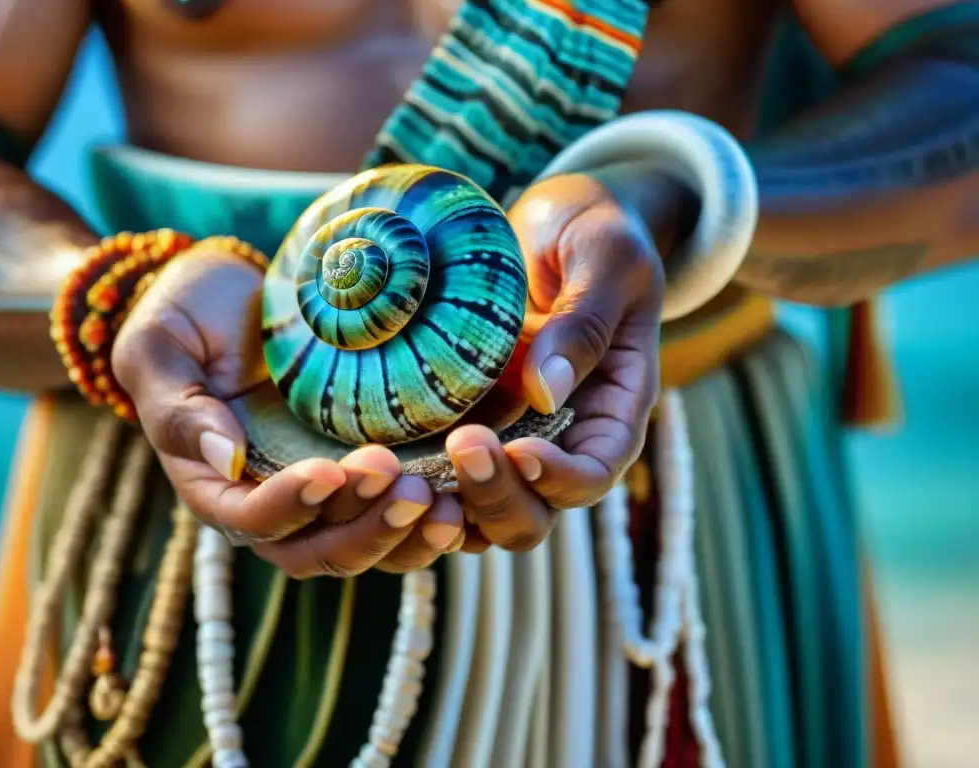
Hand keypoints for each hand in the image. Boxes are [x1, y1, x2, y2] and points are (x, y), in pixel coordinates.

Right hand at [113, 247, 464, 576]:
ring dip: (406, 534)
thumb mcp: (159, 348)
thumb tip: (228, 458)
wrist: (234, 293)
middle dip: (365, 527)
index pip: (251, 520)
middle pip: (320, 550)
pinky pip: (399, 512)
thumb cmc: (186, 315)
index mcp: (216, 484)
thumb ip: (179, 407)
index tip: (327, 472)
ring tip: (445, 502)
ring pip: (368, 545)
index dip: (288, 506)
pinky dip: (429, 514)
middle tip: (408, 487)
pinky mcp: (366, 472)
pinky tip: (465, 493)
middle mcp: (274, 502)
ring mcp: (326, 492)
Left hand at [445, 173, 664, 552]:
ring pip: (480, 506)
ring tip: (410, 468)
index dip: (561, 478)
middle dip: (498, 496)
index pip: (595, 471)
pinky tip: (379, 451)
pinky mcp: (466, 414)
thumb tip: (544, 391)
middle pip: (536, 510)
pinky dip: (412, 473)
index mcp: (613, 407)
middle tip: (462, 445)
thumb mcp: (607, 258)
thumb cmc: (597, 230)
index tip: (521, 450)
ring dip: (448, 501)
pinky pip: (438, 466)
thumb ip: (584, 322)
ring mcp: (510, 430)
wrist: (559, 219)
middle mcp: (561, 433)